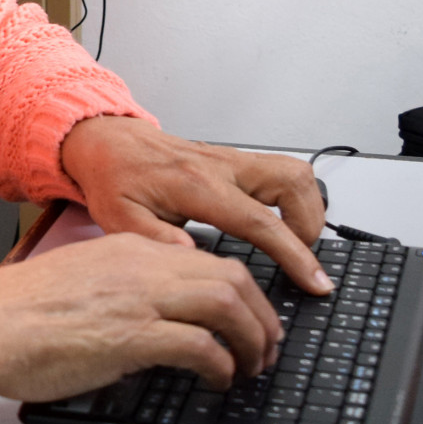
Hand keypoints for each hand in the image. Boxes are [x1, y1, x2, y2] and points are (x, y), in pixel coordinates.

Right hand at [0, 233, 281, 401]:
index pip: (210, 260)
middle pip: (232, 277)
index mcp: (131, 248)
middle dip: (262, 314)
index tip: (252, 315)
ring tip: (254, 365)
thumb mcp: (82, 280)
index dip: (243, 290)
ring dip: (252, 338)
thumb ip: (125, 288)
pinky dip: (222, 364)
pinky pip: (201, 346)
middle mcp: (143, 265)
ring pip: (227, 304)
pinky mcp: (132, 336)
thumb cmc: (16, 312)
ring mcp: (140, 298)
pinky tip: (220, 379)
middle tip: (268, 344)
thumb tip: (156, 318)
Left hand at [61, 116, 332, 294]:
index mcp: (197, 186)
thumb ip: (156, 240)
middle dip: (311, 225)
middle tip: (302, 259)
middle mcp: (223, 167)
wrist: (109, 143)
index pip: (260, 221)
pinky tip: (280, 224)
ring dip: (307, 209)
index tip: (313, 280)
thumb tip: (194, 259)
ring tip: (295, 243)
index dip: (294, 254)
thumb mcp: (121, 220)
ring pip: (296, 172)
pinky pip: (281, 173)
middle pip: (294, 183)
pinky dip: (293, 200)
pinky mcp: (236, 161)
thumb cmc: (115, 180)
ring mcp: (233, 160)